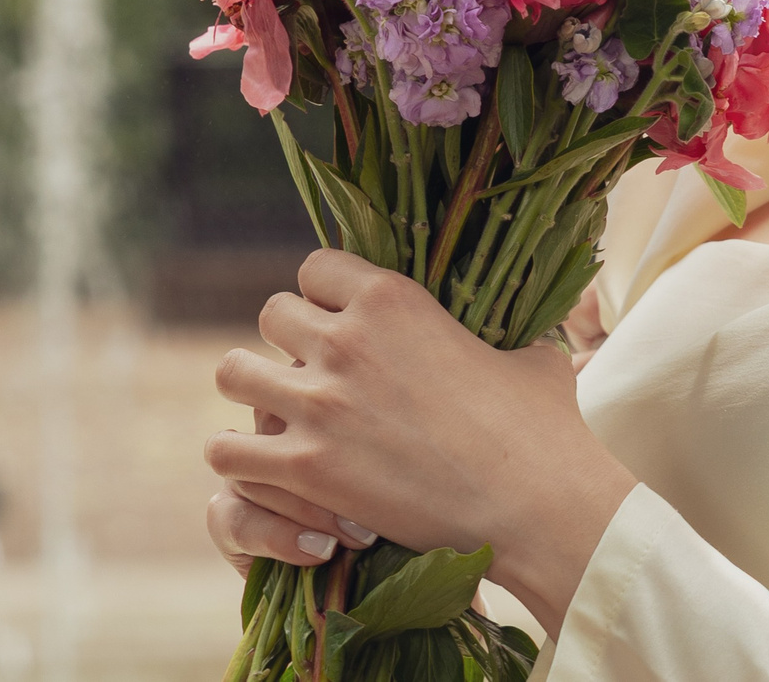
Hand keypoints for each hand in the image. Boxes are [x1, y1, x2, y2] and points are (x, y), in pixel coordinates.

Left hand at [205, 249, 636, 631]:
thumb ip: (501, 333)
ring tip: (281, 414)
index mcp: (394, 298)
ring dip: (255, 390)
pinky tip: (271, 467)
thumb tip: (519, 331)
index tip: (342, 321)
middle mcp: (345, 340)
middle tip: (317, 374)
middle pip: (271, 314)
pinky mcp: (304, 467)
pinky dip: (243, 458)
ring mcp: (319, 404)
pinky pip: (226, 449)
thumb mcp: (529, 353)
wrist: (533, 501)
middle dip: (290, 341)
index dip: (328, 295)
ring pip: (233, 372)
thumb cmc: (542, 427)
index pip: (317, 267)